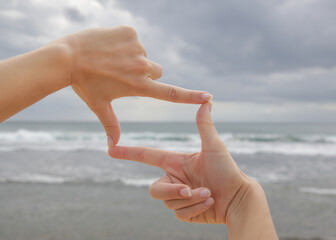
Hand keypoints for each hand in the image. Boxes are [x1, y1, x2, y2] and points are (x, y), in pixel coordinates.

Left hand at [54, 26, 211, 145]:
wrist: (66, 57)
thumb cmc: (83, 84)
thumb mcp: (99, 105)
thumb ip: (110, 125)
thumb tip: (112, 147)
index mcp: (137, 86)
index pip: (170, 93)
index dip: (190, 96)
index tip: (207, 97)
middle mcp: (142, 67)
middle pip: (155, 71)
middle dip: (144, 74)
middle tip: (120, 74)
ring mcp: (136, 48)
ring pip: (142, 55)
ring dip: (131, 58)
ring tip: (108, 60)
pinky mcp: (129, 32)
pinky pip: (133, 39)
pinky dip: (123, 42)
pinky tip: (107, 47)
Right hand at [108, 102, 249, 223]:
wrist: (238, 198)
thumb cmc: (227, 170)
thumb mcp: (214, 147)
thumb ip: (205, 125)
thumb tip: (207, 101)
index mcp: (176, 162)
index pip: (147, 156)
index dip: (128, 153)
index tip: (111, 149)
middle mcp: (174, 179)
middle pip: (155, 190)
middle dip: (172, 191)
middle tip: (189, 189)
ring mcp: (178, 196)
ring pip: (169, 202)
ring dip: (191, 199)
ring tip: (209, 194)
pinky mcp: (184, 211)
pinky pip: (179, 213)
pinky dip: (195, 209)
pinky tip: (210, 203)